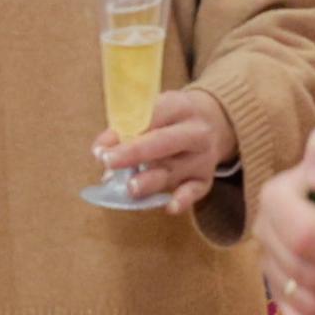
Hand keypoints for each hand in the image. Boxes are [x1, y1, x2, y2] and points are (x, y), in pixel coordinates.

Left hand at [93, 83, 236, 213]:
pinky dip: (183, 200)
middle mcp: (195, 131)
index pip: (151, 116)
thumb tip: (100, 152)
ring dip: (150, 181)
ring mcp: (202, 156)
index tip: (101, 149)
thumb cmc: (171, 119)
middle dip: (135, 153)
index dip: (124, 132)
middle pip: (164, 142)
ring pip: (174, 170)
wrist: (214, 123)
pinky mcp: (206, 177)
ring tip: (131, 188)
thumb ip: (125, 129)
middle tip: (109, 162)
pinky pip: (195, 191)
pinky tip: (169, 207)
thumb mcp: (153, 111)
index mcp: (179, 107)